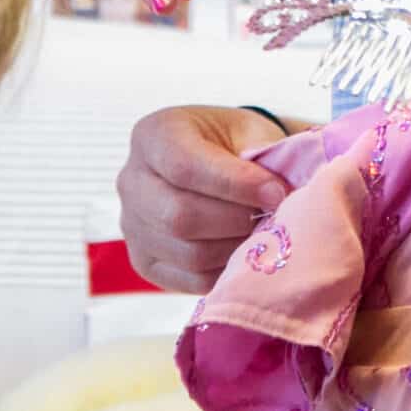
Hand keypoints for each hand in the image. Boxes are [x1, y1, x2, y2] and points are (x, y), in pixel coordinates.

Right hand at [116, 105, 293, 293]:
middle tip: (274, 215)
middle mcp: (131, 181)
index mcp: (153, 135)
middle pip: (179, 216)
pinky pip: (191, 279)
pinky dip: (227, 269)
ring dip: (236, 247)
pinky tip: (246, 249)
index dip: (235, 184)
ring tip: (264, 231)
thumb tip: (278, 193)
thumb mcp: (250, 131)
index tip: (276, 192)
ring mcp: (132, 226)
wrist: (221, 161)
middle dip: (237, 219)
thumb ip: (261, 156)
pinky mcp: (146, 262)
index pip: (184, 166)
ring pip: (188, 253)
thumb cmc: (237, 141)